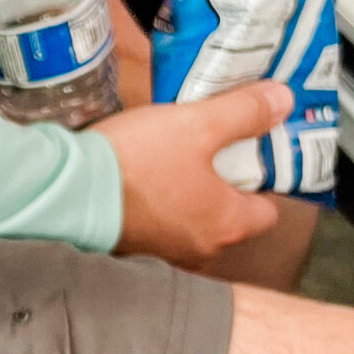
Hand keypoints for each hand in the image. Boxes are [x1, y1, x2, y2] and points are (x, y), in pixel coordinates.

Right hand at [99, 82, 294, 266]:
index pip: (269, 211)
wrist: (68, 191)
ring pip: (194, 220)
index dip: (263, 180)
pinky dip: (160, 205)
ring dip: (189, 195)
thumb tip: (285, 101)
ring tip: (174, 158)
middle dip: (224, 184)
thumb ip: (245, 112)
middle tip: (210, 148)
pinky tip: (144, 177)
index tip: (249, 152)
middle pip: (230, 215)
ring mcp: (166, 252)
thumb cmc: (139, 161)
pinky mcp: (134, 247)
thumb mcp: (198, 124)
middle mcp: (203, 248)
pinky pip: (161, 225)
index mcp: (228, 223)